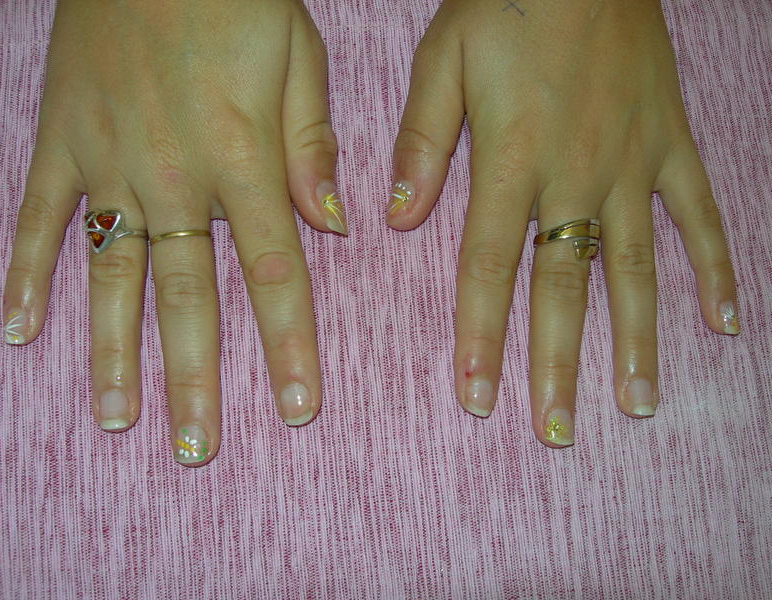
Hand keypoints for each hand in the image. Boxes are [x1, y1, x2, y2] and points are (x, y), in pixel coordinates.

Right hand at [2, 0, 343, 464]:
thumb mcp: (299, 56)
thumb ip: (314, 146)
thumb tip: (335, 224)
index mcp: (244, 157)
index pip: (276, 274)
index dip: (290, 346)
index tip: (298, 407)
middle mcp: (175, 174)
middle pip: (189, 296)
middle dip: (197, 376)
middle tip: (196, 448)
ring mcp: (109, 162)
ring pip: (113, 274)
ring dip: (112, 351)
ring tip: (114, 417)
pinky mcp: (62, 142)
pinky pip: (36, 218)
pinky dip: (22, 273)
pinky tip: (16, 330)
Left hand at [388, 0, 737, 444]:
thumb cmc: (505, 3)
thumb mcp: (441, 59)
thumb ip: (421, 142)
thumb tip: (400, 218)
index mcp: (511, 161)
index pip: (489, 268)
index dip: (482, 337)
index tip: (477, 397)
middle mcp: (575, 175)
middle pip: (563, 288)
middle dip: (556, 363)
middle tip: (557, 431)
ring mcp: (631, 164)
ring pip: (634, 268)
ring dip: (636, 340)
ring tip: (637, 404)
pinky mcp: (670, 144)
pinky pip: (699, 215)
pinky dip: (715, 267)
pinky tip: (725, 322)